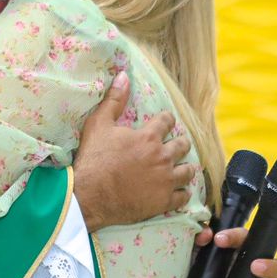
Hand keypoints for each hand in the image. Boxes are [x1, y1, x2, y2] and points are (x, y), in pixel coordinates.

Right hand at [74, 72, 196, 231]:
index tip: (164, 122)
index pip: (167, 121)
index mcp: (149, 137)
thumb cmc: (93, 159)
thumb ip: (114, 100)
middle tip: (176, 145)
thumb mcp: (98, 124)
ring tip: (182, 168)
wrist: (89, 195)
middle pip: (183, 145)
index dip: (166, 120)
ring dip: (186, 168)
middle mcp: (162, 157)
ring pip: (188, 171)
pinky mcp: (163, 201)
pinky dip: (182, 194)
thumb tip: (124, 76)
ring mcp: (165, 180)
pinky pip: (183, 197)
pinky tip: (179, 192)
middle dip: (180, 143)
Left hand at [195, 224, 276, 277]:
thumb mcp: (190, 250)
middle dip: (271, 267)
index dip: (236, 237)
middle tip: (255, 267)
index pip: (247, 238)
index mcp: (240, 250)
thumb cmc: (191, 266)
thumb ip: (198, 238)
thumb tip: (206, 234)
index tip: (219, 240)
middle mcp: (252, 270)